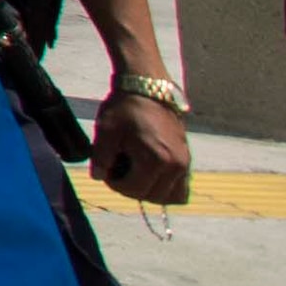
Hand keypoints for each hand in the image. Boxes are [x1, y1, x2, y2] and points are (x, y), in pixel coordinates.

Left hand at [92, 84, 194, 204]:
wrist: (147, 88)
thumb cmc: (125, 108)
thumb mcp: (106, 131)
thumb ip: (100, 158)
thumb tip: (98, 177)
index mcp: (156, 160)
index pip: (134, 190)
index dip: (115, 184)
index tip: (106, 169)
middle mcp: (176, 165)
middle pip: (153, 197)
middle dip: (132, 189)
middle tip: (119, 170)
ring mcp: (185, 163)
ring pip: (173, 197)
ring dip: (152, 192)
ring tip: (135, 174)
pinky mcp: (187, 159)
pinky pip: (182, 187)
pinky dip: (166, 187)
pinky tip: (149, 173)